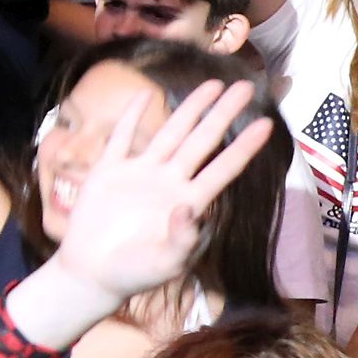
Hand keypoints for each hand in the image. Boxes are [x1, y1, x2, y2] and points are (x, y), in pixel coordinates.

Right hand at [50, 77, 269, 307]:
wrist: (92, 273)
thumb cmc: (134, 273)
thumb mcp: (167, 265)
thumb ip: (182, 240)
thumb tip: (188, 208)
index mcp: (189, 203)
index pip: (223, 169)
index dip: (244, 147)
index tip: (266, 124)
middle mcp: (169, 182)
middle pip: (202, 141)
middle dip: (223, 114)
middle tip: (246, 87)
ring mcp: (139, 174)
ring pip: (170, 133)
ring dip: (190, 108)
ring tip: (211, 84)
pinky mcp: (108, 172)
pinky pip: (122, 138)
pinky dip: (130, 116)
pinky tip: (143, 95)